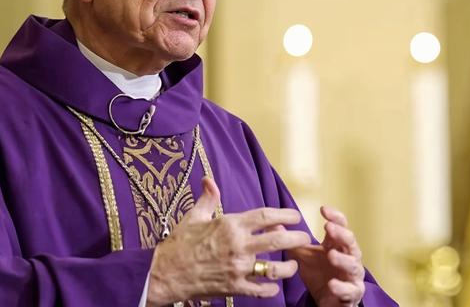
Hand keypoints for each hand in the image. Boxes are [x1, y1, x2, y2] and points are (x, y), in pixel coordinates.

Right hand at [146, 178, 310, 305]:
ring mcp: (237, 268)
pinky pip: (261, 290)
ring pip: (274, 269)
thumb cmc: (178, 243)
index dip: (286, 214)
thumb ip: (208, 198)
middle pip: (278, 240)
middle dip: (297, 238)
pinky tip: (274, 285)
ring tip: (292, 264)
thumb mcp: (193, 216)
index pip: (267, 216)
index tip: (295, 216)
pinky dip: (271, 288)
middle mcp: (238, 245)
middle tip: (304, 237)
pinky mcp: (234, 287)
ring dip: (289, 267)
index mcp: (230, 224)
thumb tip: (208, 179)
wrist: (164, 273)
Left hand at [289, 206, 364, 306]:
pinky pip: (350, 290)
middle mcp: (349, 257)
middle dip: (341, 234)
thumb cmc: (318, 274)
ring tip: (331, 254)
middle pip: (351, 242)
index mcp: (337, 245)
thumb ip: (292, 241)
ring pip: (353, 265)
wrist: (325, 300)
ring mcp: (352, 275)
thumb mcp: (303, 256)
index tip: (323, 209)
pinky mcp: (352, 293)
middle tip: (329, 228)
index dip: (335, 217)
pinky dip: (342, 287)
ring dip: (343, 259)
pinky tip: (332, 284)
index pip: (341, 226)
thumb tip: (274, 224)